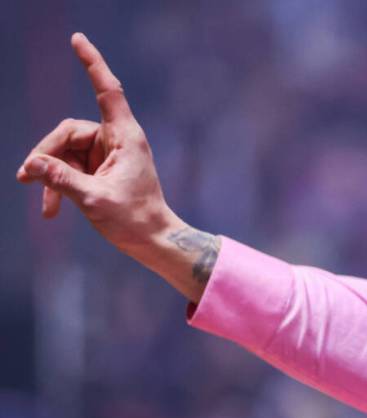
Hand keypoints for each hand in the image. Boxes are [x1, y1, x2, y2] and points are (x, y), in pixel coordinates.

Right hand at [16, 32, 176, 257]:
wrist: (154, 241)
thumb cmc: (134, 220)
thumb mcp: (94, 200)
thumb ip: (62, 180)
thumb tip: (32, 164)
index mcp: (125, 137)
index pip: (107, 91)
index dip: (92, 63)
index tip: (78, 40)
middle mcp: (117, 140)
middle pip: (69, 132)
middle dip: (47, 155)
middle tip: (26, 178)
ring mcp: (109, 155)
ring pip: (66, 153)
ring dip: (51, 176)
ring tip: (44, 206)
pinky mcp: (102, 170)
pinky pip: (72, 168)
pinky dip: (60, 185)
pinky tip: (50, 211)